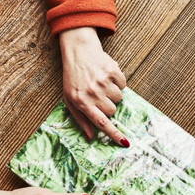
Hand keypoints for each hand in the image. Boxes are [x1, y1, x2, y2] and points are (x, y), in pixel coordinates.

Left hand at [59, 27, 128, 146]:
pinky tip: (107, 75)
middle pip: (112, 111)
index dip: (114, 134)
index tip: (125, 143)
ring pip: (119, 98)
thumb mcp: (70, 99)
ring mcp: (103, 81)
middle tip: (98, 95)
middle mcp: (92, 93)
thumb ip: (80, 119)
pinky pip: (123, 84)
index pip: (101, 122)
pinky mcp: (112, 71)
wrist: (78, 51)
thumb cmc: (73, 78)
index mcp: (81, 102)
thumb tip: (90, 137)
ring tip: (101, 83)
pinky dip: (118, 81)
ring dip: (113, 93)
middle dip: (108, 105)